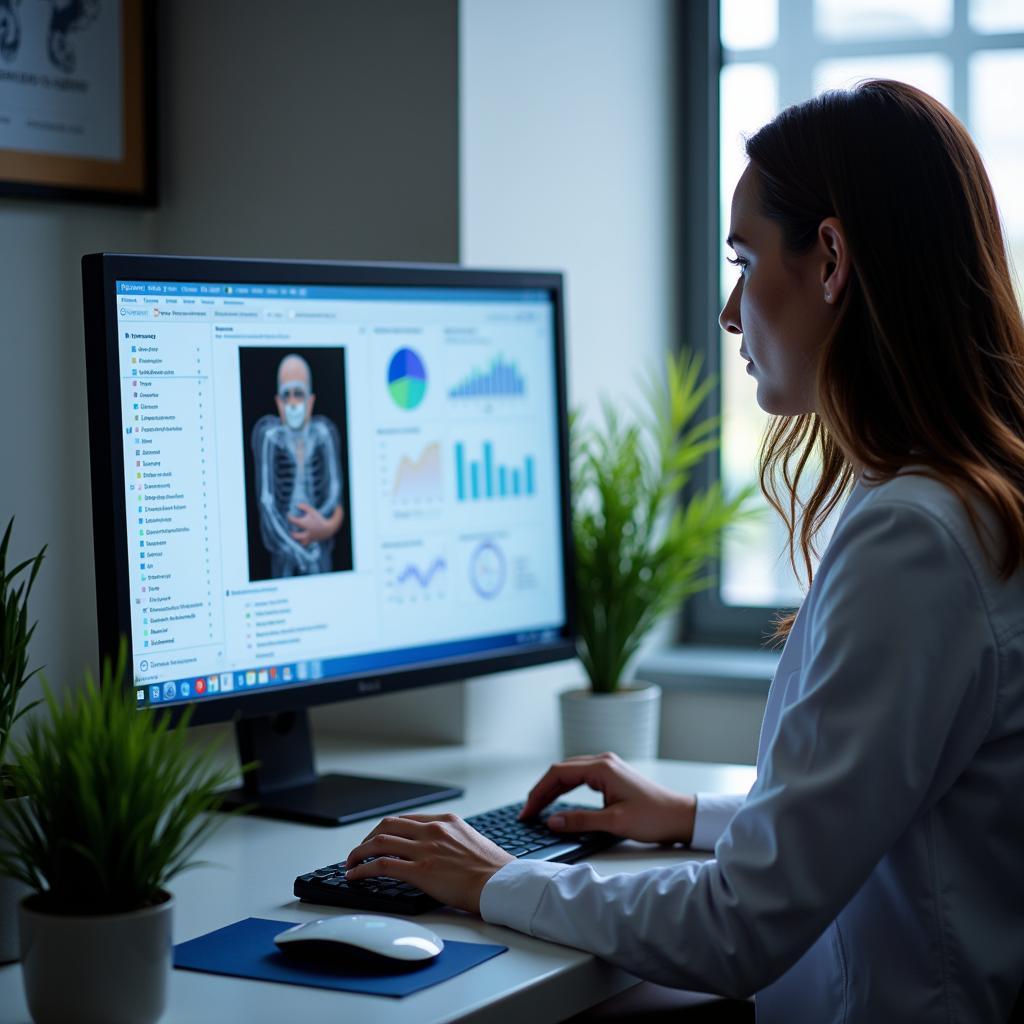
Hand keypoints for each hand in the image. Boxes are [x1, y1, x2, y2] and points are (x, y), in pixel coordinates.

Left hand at [288, 503, 341, 543]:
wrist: (330, 527)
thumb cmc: (320, 518)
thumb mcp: (312, 511)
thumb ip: (304, 507)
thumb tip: (297, 505)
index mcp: (304, 524)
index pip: (292, 520)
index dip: (289, 517)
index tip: (289, 514)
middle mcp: (305, 532)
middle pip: (295, 535)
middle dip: (292, 533)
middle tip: (292, 529)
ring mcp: (309, 538)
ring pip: (300, 542)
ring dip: (298, 539)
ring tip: (298, 535)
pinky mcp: (313, 541)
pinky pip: (305, 544)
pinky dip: (303, 542)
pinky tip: (303, 538)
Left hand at [344, 813, 513, 913]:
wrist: (502, 883)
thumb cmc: (493, 869)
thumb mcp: (471, 841)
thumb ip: (451, 840)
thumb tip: (437, 851)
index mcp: (446, 821)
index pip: (406, 819)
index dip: (386, 830)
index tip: (377, 839)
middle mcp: (433, 830)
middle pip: (387, 825)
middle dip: (368, 837)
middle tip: (360, 850)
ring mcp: (425, 849)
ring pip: (379, 842)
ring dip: (358, 852)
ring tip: (350, 863)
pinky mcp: (420, 871)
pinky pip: (381, 865)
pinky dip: (362, 869)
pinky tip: (355, 876)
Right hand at [520, 751, 696, 844]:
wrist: (680, 816)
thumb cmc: (654, 817)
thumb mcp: (614, 822)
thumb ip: (580, 821)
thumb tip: (552, 821)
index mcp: (602, 768)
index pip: (558, 774)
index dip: (538, 793)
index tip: (527, 812)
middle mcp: (603, 762)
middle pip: (561, 771)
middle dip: (542, 791)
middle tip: (528, 813)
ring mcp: (608, 767)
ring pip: (570, 773)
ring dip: (552, 789)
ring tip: (538, 808)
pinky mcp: (612, 776)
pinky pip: (581, 777)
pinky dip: (565, 788)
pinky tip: (560, 800)